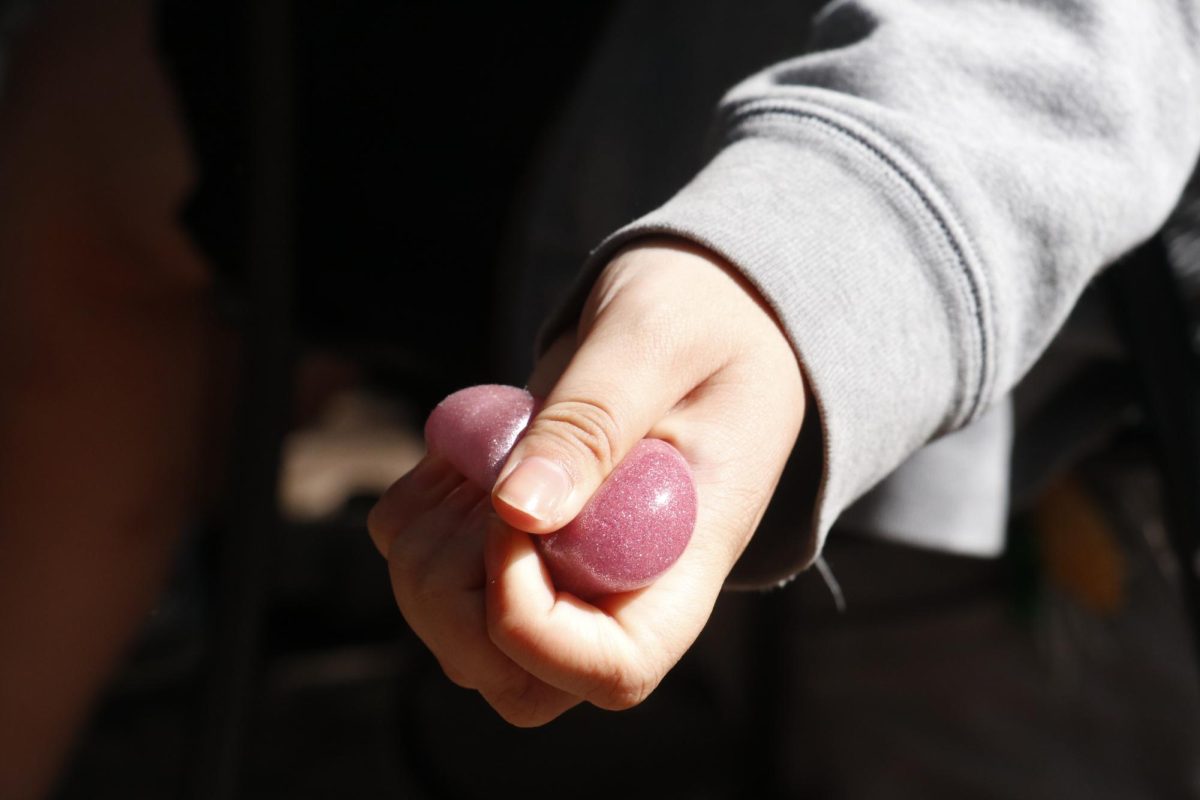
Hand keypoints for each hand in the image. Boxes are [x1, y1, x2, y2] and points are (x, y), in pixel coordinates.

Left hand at [369, 239, 805, 724]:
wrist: (695, 311)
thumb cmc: (700, 319)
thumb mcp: (656, 342)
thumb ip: (593, 421)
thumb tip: (517, 509)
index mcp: (683, 561)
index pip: (615, 671)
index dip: (533, 623)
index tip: (507, 518)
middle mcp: (620, 590)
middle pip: (513, 676)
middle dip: (455, 590)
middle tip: (481, 472)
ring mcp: (561, 576)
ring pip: (453, 634)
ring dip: (429, 538)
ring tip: (485, 443)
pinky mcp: (508, 544)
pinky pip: (419, 565)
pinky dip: (412, 508)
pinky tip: (463, 449)